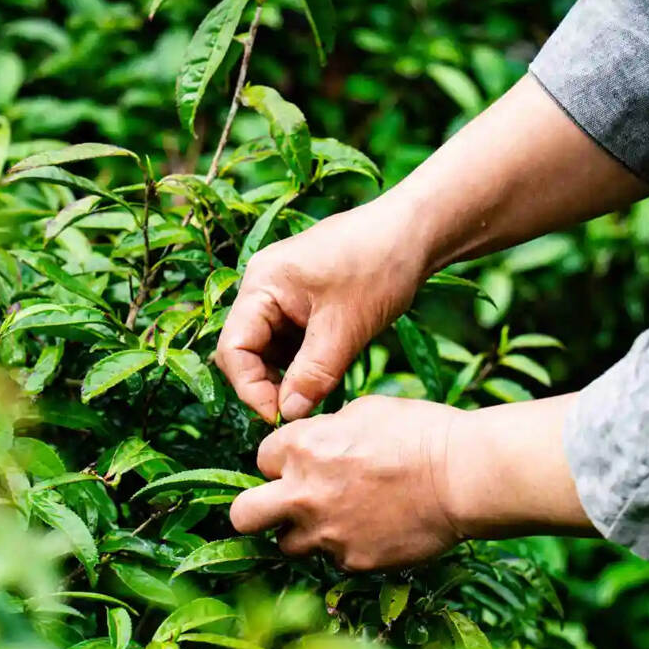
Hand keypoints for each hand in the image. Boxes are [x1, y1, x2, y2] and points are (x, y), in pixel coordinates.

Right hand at [215, 197, 427, 424]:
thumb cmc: (380, 266)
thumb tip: (289, 414)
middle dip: (267, 384)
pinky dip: (302, 362)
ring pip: (268, 349)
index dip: (251, 388)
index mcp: (262, 283)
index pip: (234, 348)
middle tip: (299, 411)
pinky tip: (324, 375)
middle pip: (245, 350)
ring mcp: (281, 292)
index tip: (280, 416)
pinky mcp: (301, 300)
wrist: (414, 232)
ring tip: (317, 393)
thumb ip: (314, 374)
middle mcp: (262, 286)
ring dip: (286, 376)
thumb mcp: (346, 328)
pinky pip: (289, 340)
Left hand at [230, 393, 593, 570]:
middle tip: (279, 507)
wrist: (463, 477)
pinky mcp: (353, 561)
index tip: (300, 464)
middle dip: (254, 510)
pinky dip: (347, 547)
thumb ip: (324, 432)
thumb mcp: (364, 411)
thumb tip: (313, 443)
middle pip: (243, 515)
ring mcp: (326, 534)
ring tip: (338, 519)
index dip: (281, 462)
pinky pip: (334, 559)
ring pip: (286, 545)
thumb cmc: (420, 433)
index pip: (261, 460)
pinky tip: (376, 529)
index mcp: (301, 449)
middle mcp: (303, 495)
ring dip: (303, 533)